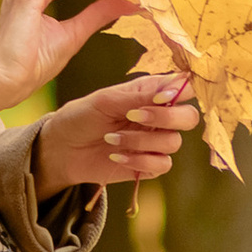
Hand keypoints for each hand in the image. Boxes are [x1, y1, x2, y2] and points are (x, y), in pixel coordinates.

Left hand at [34, 67, 195, 192]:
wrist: (62, 149)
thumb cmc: (81, 116)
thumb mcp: (105, 101)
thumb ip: (137, 97)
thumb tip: (168, 93)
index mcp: (150, 93)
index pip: (183, 87)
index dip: (180, 91)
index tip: (159, 98)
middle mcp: (158, 116)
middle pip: (189, 117)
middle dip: (167, 118)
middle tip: (134, 117)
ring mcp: (155, 141)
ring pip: (174, 142)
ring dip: (141, 141)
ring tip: (111, 138)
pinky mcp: (149, 165)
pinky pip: (162, 164)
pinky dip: (139, 161)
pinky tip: (115, 156)